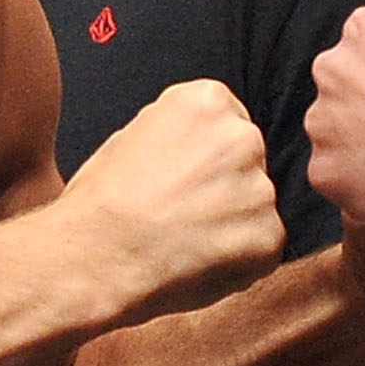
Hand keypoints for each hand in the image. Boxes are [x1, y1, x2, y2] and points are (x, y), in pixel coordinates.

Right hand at [56, 80, 285, 324]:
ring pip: (255, 208)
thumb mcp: (131, 136)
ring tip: (183, 244)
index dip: (202, 158)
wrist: (95, 257)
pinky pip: (260, 247)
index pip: (226, 123)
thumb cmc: (100, 203)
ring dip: (231, 226)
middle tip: (180, 215)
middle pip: (246, 162)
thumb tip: (192, 148)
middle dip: (223, 188)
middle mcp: (242, 137)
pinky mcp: (269, 236)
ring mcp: (260, 189)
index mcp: (208, 101)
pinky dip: (238, 261)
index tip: (179, 179)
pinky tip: (196, 264)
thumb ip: (176, 135)